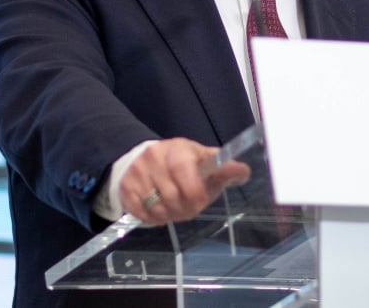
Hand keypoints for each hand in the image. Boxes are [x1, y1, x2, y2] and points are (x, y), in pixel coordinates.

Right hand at [119, 137, 250, 224]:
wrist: (144, 158)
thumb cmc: (181, 162)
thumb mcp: (203, 160)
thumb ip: (223, 168)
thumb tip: (243, 172)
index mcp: (178, 150)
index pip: (184, 170)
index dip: (194, 192)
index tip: (201, 201)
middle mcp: (154, 157)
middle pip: (172, 196)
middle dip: (184, 209)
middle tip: (189, 208)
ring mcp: (137, 173)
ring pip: (157, 208)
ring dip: (169, 215)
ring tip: (174, 208)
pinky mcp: (125, 187)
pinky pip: (142, 213)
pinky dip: (154, 218)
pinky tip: (159, 209)